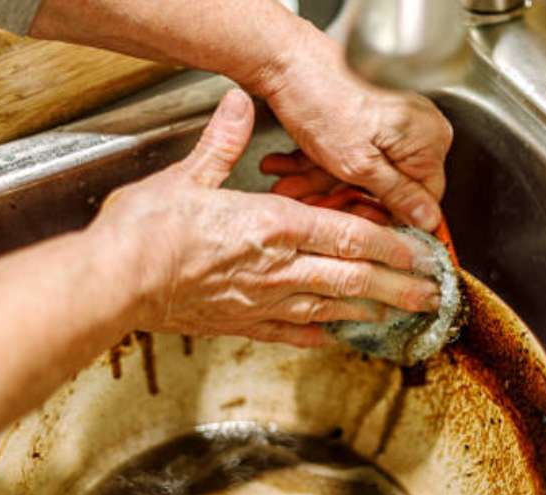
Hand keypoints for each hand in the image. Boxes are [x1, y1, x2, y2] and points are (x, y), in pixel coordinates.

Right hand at [91, 90, 440, 346]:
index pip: (349, 234)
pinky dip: (315, 334)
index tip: (421, 252)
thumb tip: (238, 105)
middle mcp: (278, 268)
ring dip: (370, 312)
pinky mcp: (239, 324)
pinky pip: (288, 332)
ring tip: (399, 317)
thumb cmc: (145, 231)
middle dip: (398, 286)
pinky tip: (333, 338)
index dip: (391, 245)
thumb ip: (223, 143)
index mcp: (273, 226)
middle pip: (353, 278)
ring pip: (331, 307)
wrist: (113, 284)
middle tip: (431, 295)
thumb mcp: (188, 175)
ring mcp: (261, 301)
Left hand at [261, 35, 452, 231]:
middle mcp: (417, 128)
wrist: (284, 57)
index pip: (422, 198)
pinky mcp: (366, 116)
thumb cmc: (322, 98)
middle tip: (313, 206)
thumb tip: (427, 220)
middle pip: (386, 185)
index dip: (389, 217)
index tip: (361, 226)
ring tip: (290, 186)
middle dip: (342, 197)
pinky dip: (319, 162)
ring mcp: (391, 120)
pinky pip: (350, 150)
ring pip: (361, 169)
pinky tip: (289, 168)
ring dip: (321, 182)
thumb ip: (397, 195)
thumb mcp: (360, 164)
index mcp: (428, 140)